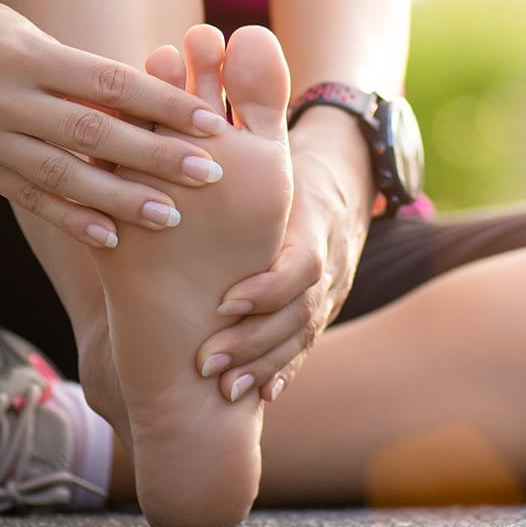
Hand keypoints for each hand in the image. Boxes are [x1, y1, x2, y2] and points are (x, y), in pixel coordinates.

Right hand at [0, 0, 229, 247]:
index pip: (109, 83)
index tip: (213, 123)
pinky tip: (113, 237)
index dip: (164, 104)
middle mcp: (0, 98)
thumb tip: (164, 103)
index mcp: (27, 56)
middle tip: (210, 173)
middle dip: (154, 156)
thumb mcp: (40, 40)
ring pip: (62, 174)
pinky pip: (31, 199)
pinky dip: (73, 219)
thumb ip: (89, 77)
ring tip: (172, 215)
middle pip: (90, 132)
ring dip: (121, 198)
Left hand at [195, 123, 370, 402]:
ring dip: (265, 365)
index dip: (266, 288)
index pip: (300, 266)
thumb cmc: (286, 158)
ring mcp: (331, 289)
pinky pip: (306, 344)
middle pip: (300, 313)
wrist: (347, 172)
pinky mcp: (321, 307)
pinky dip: (285, 370)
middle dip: (255, 342)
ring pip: (304, 335)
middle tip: (206, 364)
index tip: (224, 303)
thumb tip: (179, 129)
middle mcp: (329, 263)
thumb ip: (233, 153)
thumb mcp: (268, 151)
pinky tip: (262, 397)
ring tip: (225, 390)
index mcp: (314, 224)